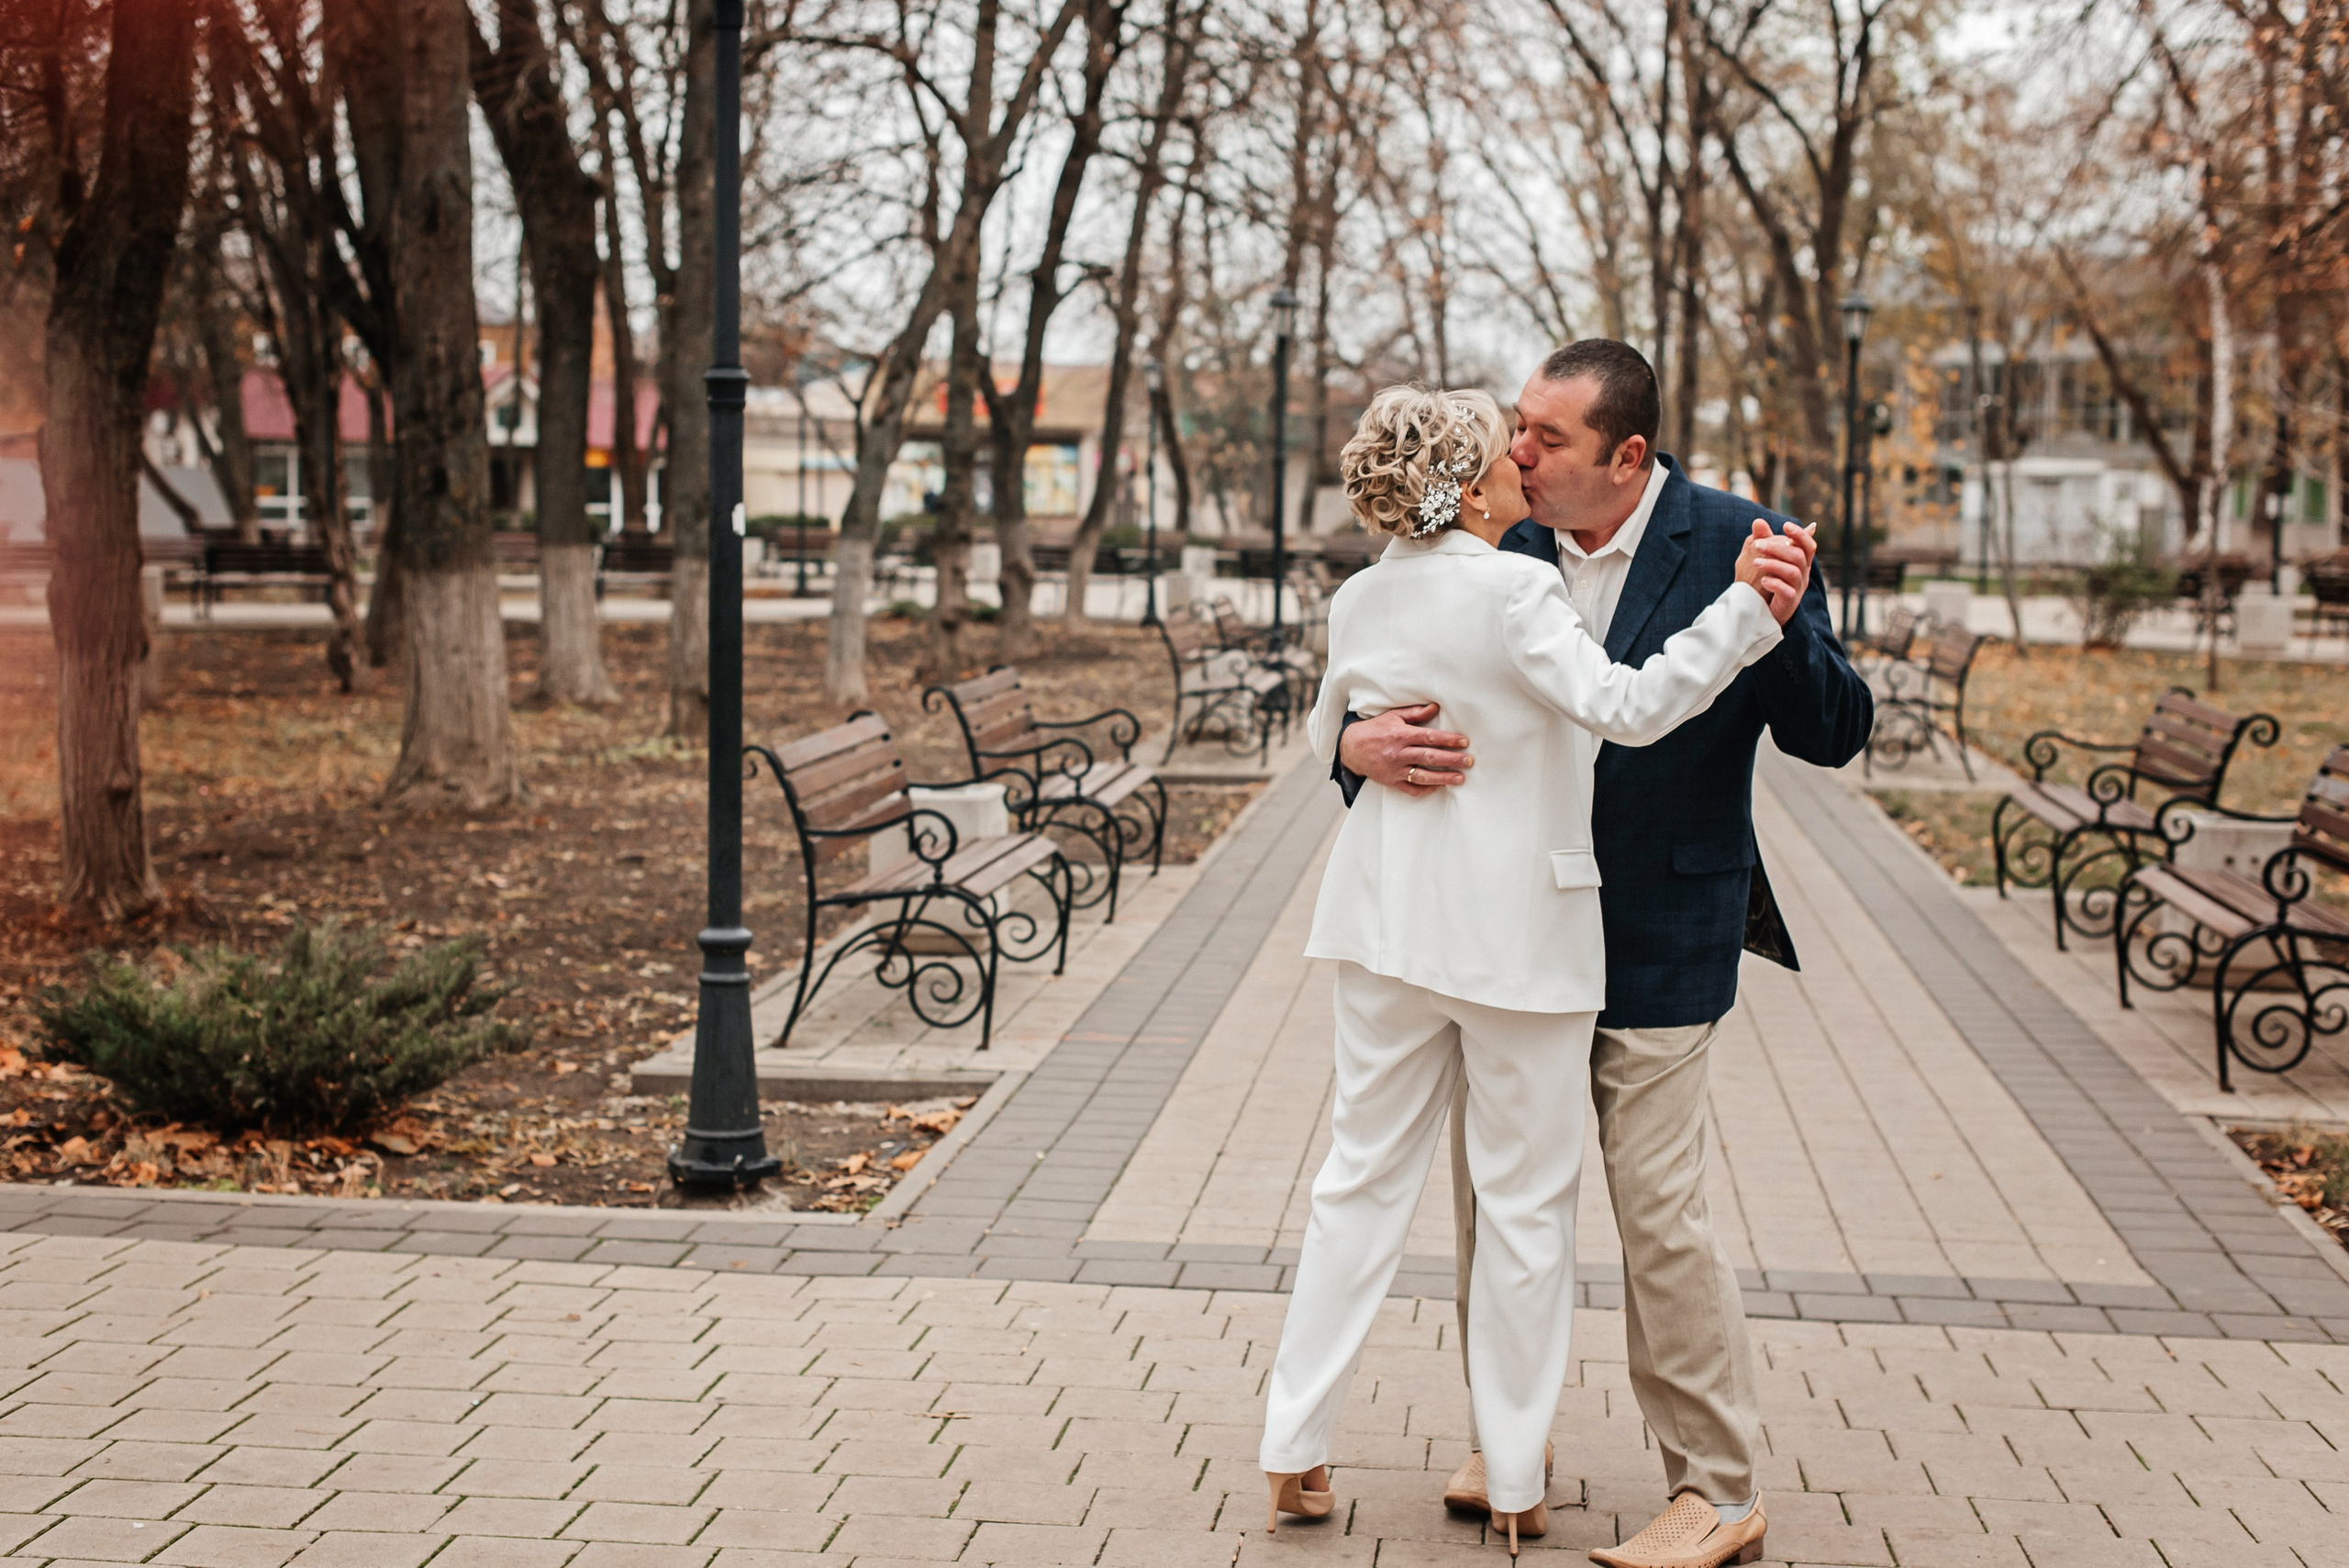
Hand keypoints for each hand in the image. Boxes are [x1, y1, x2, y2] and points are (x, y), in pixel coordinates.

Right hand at [1338, 703, 1473, 796]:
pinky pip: (1411, 789)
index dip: (1448, 740)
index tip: (1463, 742)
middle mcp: (1398, 753)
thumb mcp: (1393, 717)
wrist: (1351, 748)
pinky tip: (1439, 786)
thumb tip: (1435, 707)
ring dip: (1443, 777)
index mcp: (1400, 735)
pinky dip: (1426, 789)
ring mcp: (1395, 769)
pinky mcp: (1391, 781)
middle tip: (1469, 761)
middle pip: (1429, 757)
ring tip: (1460, 778)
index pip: (1429, 737)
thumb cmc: (1375, 730)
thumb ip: (1415, 714)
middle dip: (1451, 759)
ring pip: (1422, 775)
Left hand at [1734, 519, 1814, 624]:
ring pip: (1793, 572)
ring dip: (1773, 564)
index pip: (1808, 546)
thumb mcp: (1764, 558)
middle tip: (1757, 545)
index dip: (1800, 534)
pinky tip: (1763, 580)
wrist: (1764, 610)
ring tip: (1755, 562)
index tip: (1785, 525)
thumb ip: (1763, 541)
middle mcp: (1803, 574)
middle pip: (1798, 556)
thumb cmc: (1767, 580)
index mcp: (1800, 562)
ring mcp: (1798, 588)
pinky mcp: (1790, 602)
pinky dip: (1775, 584)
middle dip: (1777, 548)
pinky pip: (1787, 591)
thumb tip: (1758, 521)